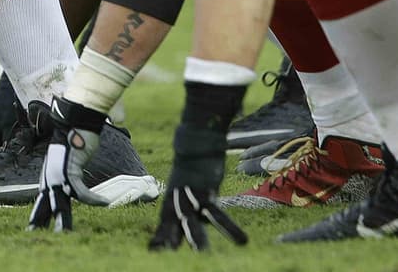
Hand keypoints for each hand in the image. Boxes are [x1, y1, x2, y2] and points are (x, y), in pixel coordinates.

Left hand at [27, 98, 109, 231]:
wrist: (74, 122)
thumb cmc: (73, 139)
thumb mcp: (67, 162)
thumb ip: (67, 175)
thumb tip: (71, 184)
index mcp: (47, 178)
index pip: (40, 203)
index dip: (37, 217)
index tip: (32, 230)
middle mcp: (49, 179)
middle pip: (46, 208)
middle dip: (42, 224)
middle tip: (34, 237)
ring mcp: (58, 176)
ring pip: (60, 205)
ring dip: (64, 221)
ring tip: (65, 234)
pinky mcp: (70, 171)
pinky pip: (82, 193)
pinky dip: (93, 199)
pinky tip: (104, 203)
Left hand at [148, 124, 246, 250]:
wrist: (196, 141)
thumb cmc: (191, 164)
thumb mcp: (184, 184)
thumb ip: (184, 200)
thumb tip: (193, 210)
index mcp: (171, 202)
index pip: (163, 225)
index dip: (160, 238)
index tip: (154, 250)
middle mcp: (179, 202)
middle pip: (174, 227)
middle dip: (171, 242)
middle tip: (167, 254)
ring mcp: (192, 197)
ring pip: (193, 224)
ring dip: (198, 241)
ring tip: (202, 255)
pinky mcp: (207, 193)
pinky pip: (219, 214)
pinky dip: (231, 229)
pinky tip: (243, 241)